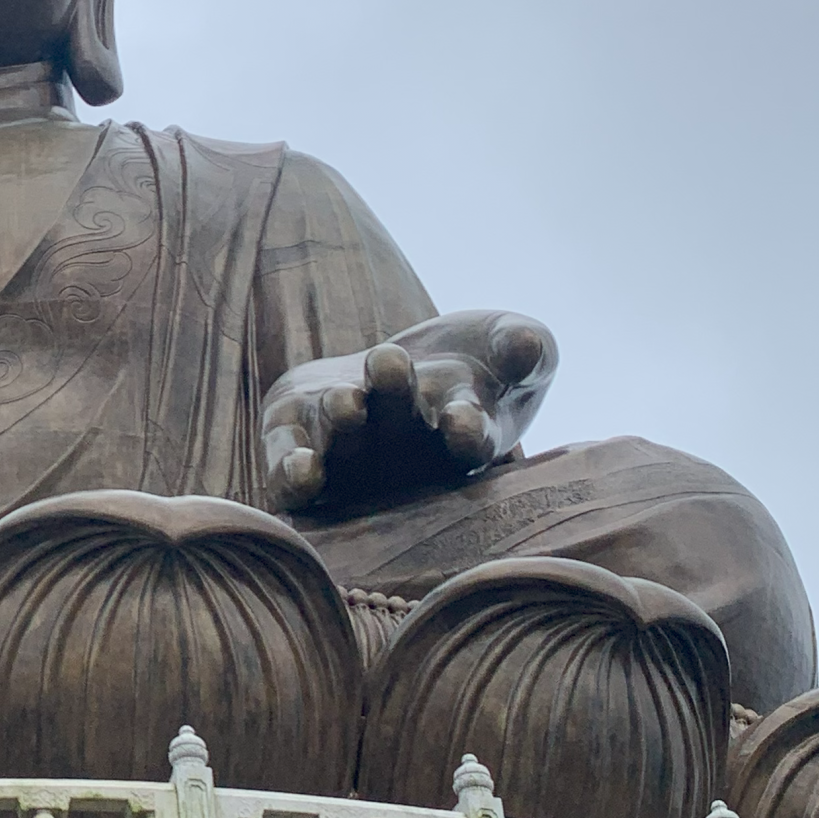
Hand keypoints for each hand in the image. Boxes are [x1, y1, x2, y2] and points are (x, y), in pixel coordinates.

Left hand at [262, 310, 555, 515]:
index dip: (467, 435)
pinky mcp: (296, 446)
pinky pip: (290, 473)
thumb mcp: (506, 343)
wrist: (396, 367)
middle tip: (391, 366)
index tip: (463, 421)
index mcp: (464, 439)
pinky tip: (303, 469)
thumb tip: (528, 345)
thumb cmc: (472, 362)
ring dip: (345, 429)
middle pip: (400, 440)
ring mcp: (350, 460)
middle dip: (395, 406)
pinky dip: (293, 474)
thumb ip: (527, 350)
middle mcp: (406, 461)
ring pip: (345, 454)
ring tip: (348, 401)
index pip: (470, 443)